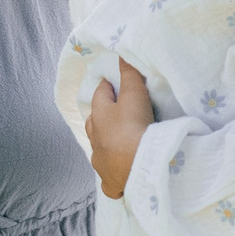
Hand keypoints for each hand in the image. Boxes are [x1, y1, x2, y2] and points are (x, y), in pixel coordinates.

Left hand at [85, 61, 153, 197]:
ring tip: (119, 140)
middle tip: (118, 111)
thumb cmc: (135, 128)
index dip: (109, 86)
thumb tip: (121, 54)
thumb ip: (130, 75)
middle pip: (94, 122)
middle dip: (103, 115)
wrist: (139, 168)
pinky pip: (108, 177)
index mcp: (98, 115)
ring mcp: (100, 161)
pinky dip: (112, 173)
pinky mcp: (110, 181)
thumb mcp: (135, 96)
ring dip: (106, 142)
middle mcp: (94, 138)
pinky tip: (118, 173)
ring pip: (98, 147)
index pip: (100, 94)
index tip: (116, 83)